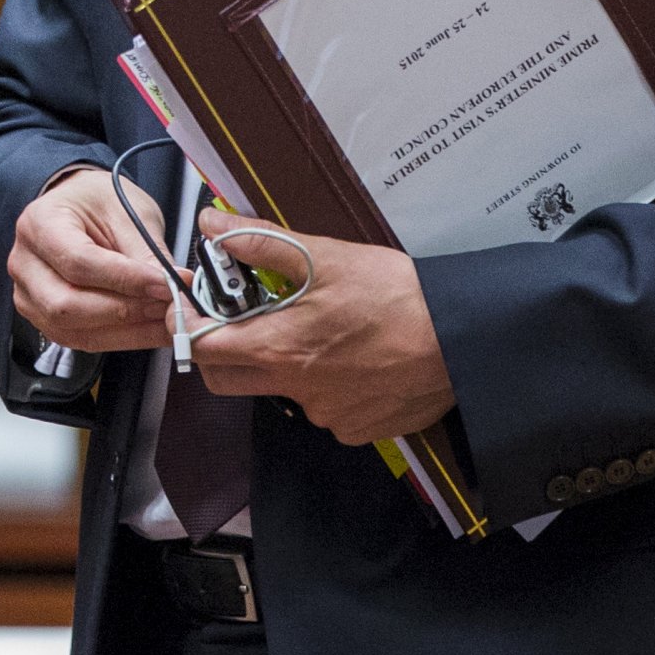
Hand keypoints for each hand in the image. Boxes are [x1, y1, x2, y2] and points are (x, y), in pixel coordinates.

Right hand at [8, 166, 174, 353]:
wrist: (79, 207)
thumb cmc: (99, 202)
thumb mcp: (128, 213)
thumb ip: (147, 253)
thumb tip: (176, 287)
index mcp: (39, 223)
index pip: (78, 262)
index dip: (125, 280)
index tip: (166, 285)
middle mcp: (24, 262)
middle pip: (67, 304)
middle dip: (125, 311)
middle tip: (169, 306)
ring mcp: (27, 294)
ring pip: (73, 330)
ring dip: (126, 331)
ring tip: (166, 321)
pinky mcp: (42, 317)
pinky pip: (80, 339)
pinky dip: (120, 339)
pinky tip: (149, 329)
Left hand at [182, 211, 453, 446]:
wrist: (462, 339)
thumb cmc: (395, 294)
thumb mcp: (326, 256)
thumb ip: (261, 242)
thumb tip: (212, 224)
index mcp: (279, 348)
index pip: (202, 348)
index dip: (192, 324)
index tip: (199, 305)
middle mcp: (296, 390)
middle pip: (228, 379)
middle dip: (224, 349)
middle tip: (245, 317)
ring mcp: (328, 416)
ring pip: (279, 393)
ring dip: (281, 365)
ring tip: (318, 330)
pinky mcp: (358, 429)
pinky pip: (324, 410)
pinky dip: (325, 385)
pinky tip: (353, 358)